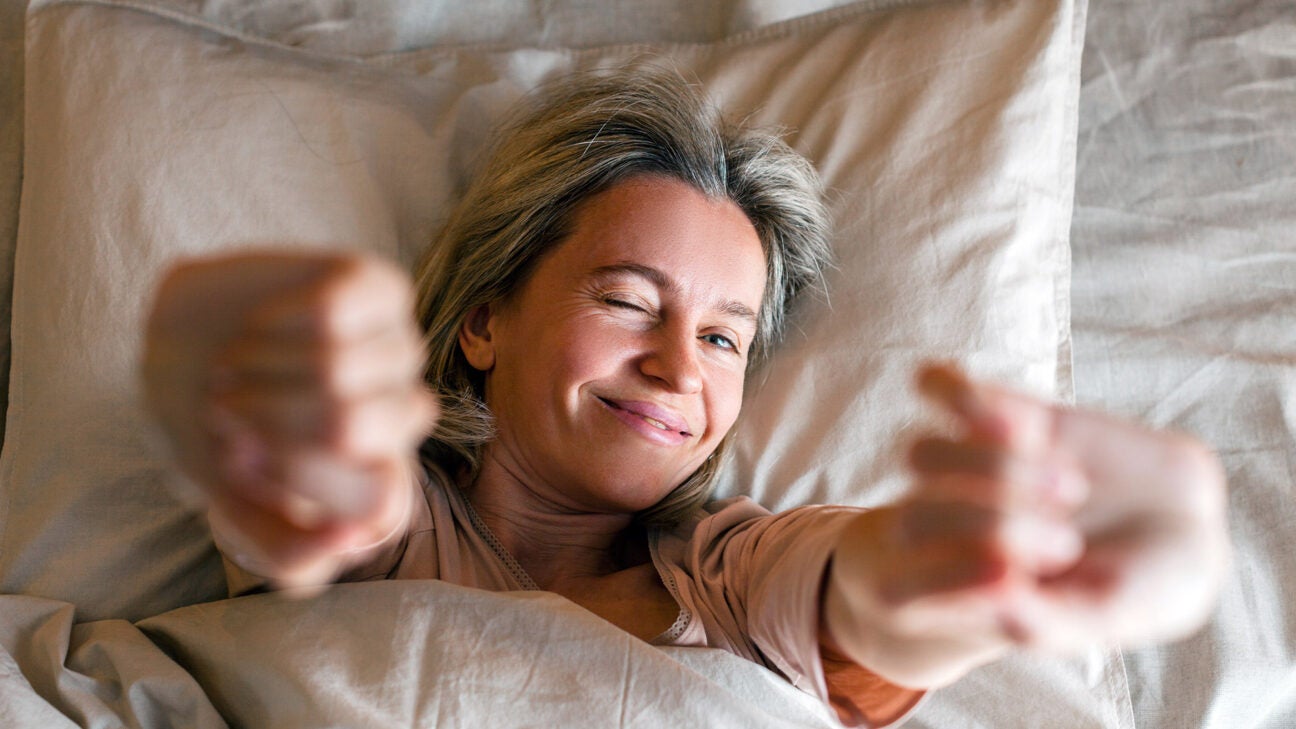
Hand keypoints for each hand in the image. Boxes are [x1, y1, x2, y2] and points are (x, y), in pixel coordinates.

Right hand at [142, 251, 438, 590]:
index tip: (245, 461)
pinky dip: (275, 321)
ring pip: (335, 367)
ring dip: (259, 366)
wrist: (183, 349)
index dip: (292, 479)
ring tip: (235, 364)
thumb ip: (291, 556)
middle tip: (228, 406)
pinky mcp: (384, 289)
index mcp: (386, 484)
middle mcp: (405, 419)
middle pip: (346, 427)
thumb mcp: (236, 512)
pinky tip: (258, 325)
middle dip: (263, 416)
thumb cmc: (217, 436)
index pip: (378, 504)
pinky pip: (334, 310)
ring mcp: (401, 352)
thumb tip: (353, 540)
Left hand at [824, 363, 1228, 687]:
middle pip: (915, 517)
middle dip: (993, 528)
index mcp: (957, 591)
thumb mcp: (1103, 619)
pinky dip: (962, 397)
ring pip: (923, 455)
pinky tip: (1024, 423)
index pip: (899, 593)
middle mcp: (949, 529)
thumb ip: (1041, 619)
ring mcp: (966, 468)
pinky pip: (939, 386)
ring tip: (1072, 488)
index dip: (943, 582)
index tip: (1013, 579)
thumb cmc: (1138, 589)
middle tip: (1068, 543)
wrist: (1187, 524)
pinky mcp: (996, 412)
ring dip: (995, 471)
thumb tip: (991, 591)